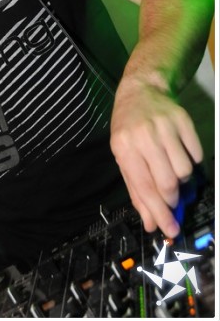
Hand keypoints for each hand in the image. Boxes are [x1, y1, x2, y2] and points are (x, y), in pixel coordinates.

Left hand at [110, 82, 202, 237]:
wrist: (141, 90)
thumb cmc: (128, 128)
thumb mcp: (123, 156)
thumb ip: (136, 191)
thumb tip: (152, 222)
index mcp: (124, 147)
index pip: (144, 187)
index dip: (158, 213)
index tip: (170, 230)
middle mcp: (144, 135)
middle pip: (168, 182)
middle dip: (172, 199)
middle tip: (171, 201)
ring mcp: (165, 126)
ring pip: (184, 171)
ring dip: (182, 180)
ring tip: (171, 170)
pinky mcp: (183, 120)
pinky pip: (196, 154)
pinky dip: (191, 161)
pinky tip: (179, 153)